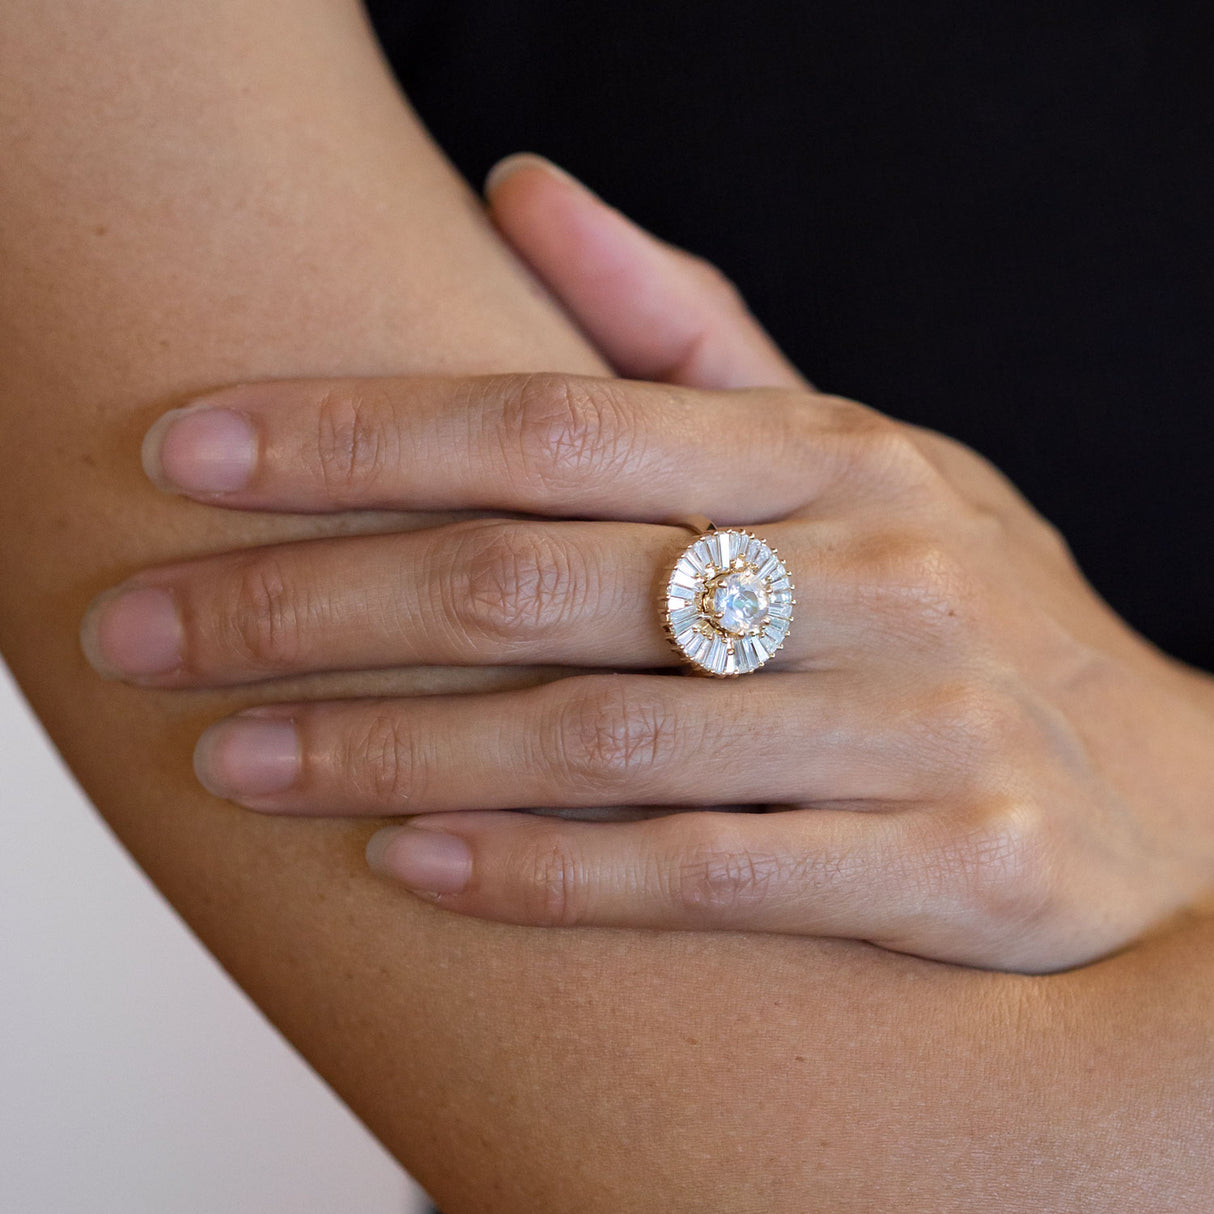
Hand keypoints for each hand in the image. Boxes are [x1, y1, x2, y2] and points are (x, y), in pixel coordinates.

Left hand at [81, 156, 1213, 971]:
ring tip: (236, 764)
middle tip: (149, 632)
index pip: (549, 419)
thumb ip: (689, 332)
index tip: (188, 455)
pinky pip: (702, 871)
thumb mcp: (861, 450)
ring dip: (393, 752)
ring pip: (599, 733)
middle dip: (314, 605)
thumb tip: (523, 192)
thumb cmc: (972, 617)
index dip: (354, 435)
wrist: (1171, 798)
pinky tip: (412, 866)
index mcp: (832, 451)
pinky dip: (545, 874)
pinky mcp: (944, 863)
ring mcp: (914, 720)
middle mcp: (870, 569)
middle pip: (537, 576)